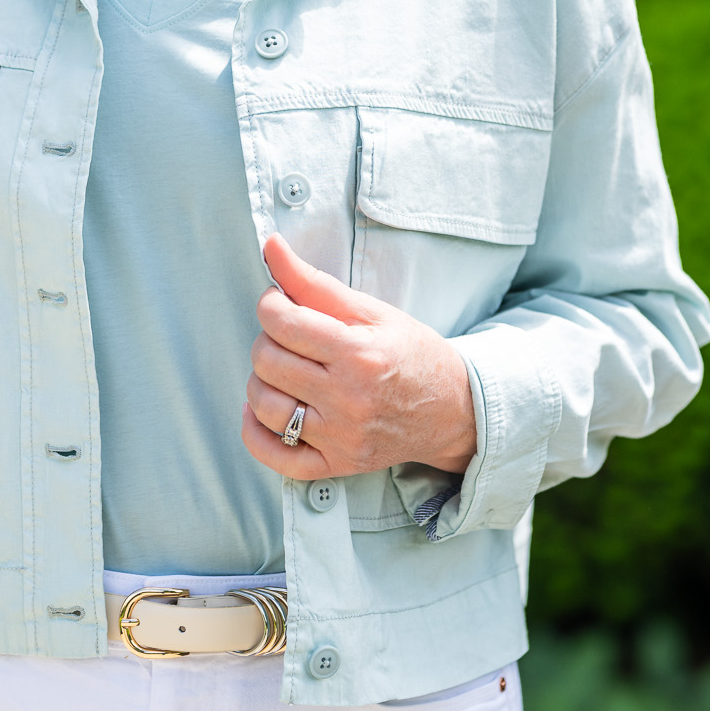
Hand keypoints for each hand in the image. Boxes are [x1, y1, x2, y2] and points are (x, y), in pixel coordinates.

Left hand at [243, 235, 476, 481]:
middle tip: (289, 337)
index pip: (283, 322)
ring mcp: (341, 437)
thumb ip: (314, 281)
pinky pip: (274, 455)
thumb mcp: (371, 310)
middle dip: (268, 340)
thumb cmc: (410, 353)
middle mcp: (348, 399)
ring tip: (284, 370)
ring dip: (262, 381)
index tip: (280, 303)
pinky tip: (265, 410)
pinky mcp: (337, 465)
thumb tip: (270, 246)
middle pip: (267, 361)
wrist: (453, 409)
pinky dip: (256, 431)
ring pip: (264, 406)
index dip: (270, 305)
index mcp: (358, 353)